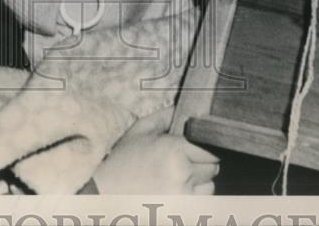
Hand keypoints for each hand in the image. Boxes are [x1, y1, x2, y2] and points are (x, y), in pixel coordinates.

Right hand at [92, 107, 219, 193]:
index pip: (210, 149)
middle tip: (184, 162)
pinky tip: (176, 190)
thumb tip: (186, 106)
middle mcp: (182, 173)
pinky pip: (201, 201)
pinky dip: (194, 196)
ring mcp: (183, 196)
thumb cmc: (124, 160)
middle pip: (213, 167)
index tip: (195, 147)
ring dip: (200, 181)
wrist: (106, 191)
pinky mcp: (182, 210)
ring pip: (210, 185)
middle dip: (202, 163)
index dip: (204, 147)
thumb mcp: (141, 130)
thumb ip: (166, 115)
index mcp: (174, 149)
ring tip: (178, 177)